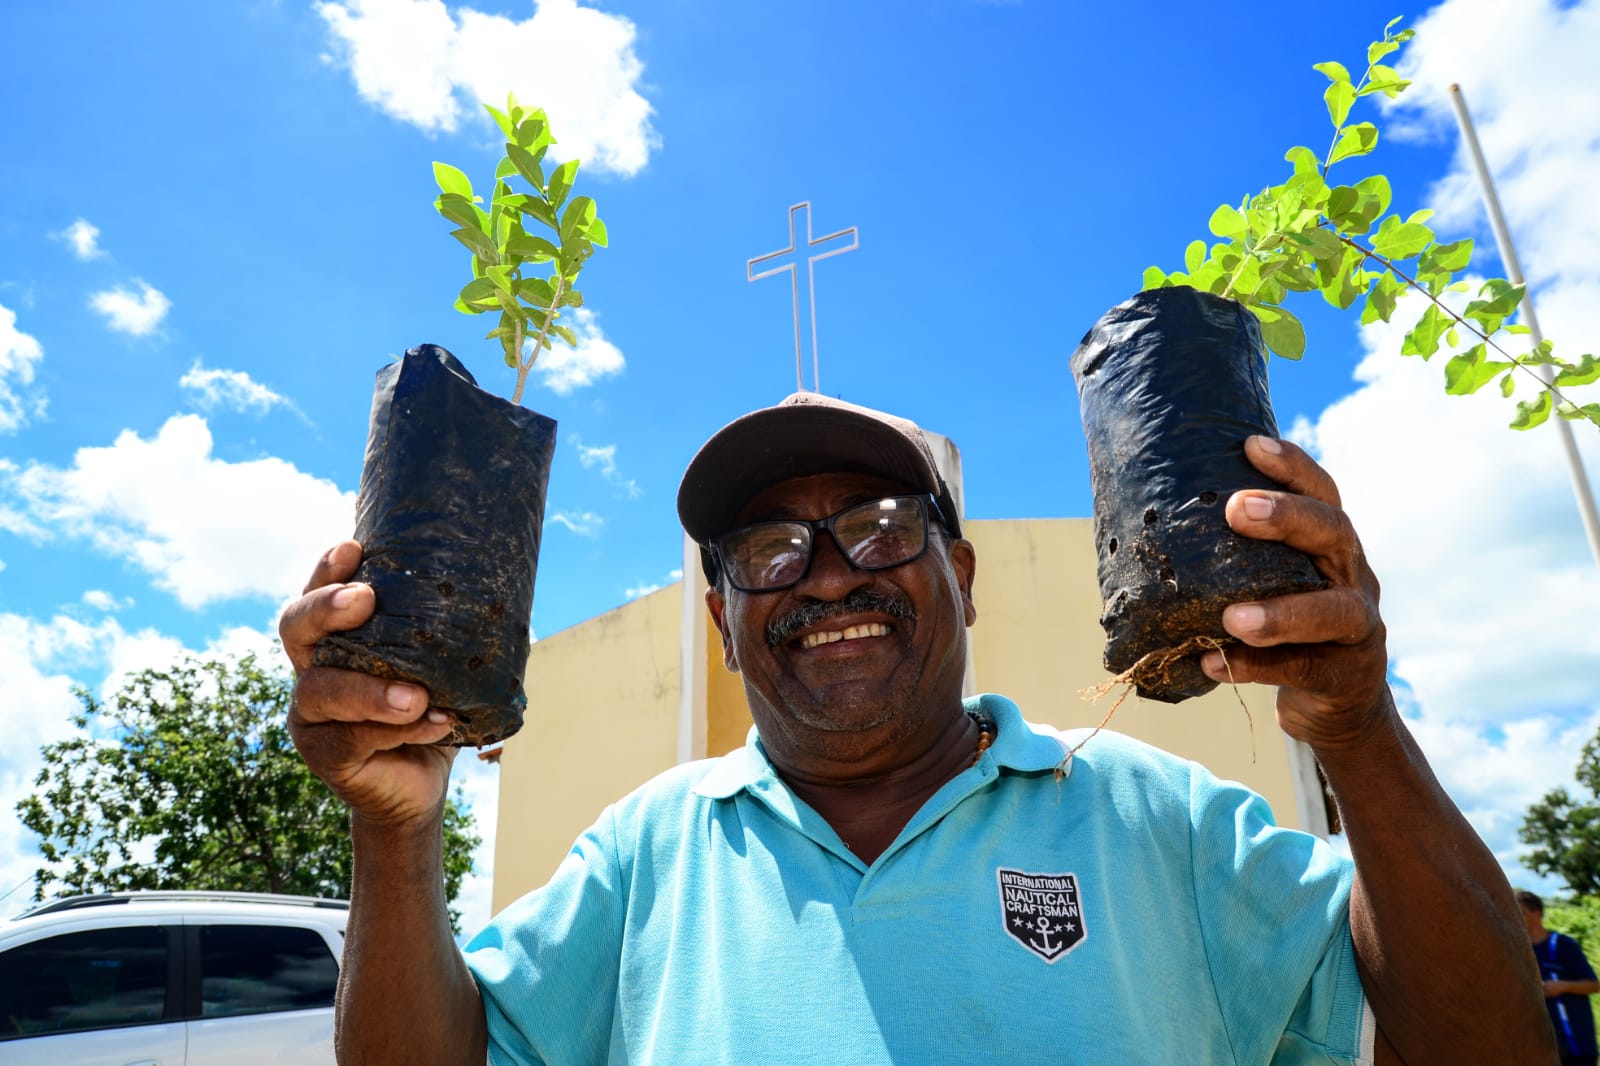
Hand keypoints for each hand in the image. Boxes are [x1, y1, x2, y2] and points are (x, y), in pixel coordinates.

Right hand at [280, 540, 458, 828]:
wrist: (420, 783)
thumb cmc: (430, 708)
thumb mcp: (441, 664)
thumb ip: (450, 630)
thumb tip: (504, 580)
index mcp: (336, 637)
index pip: (318, 593)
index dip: (327, 569)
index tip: (353, 547)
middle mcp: (313, 669)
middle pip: (296, 629)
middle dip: (326, 608)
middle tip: (365, 598)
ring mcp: (312, 715)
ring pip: (322, 691)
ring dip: (369, 690)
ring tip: (414, 695)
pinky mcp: (327, 755)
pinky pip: (353, 739)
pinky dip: (398, 730)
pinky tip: (437, 722)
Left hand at [1199, 436, 1391, 750]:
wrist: (1337, 699)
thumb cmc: (1287, 625)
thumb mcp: (1271, 584)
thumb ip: (1235, 558)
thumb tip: (1145, 522)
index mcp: (1330, 545)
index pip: (1322, 493)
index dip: (1293, 467)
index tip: (1251, 444)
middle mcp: (1352, 575)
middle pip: (1334, 533)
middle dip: (1288, 517)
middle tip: (1238, 508)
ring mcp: (1358, 626)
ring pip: (1333, 611)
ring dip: (1280, 613)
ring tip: (1230, 618)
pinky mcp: (1347, 675)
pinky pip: (1304, 669)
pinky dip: (1256, 666)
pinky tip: (1212, 661)